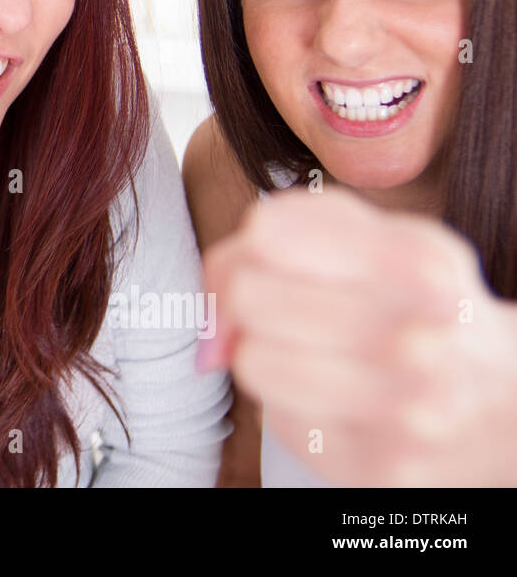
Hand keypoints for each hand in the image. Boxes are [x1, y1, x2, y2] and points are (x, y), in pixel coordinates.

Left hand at [200, 185, 516, 485]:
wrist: (503, 402)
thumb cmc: (415, 306)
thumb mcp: (378, 240)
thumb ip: (279, 235)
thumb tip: (211, 325)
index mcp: (419, 262)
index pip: (269, 232)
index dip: (251, 248)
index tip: (272, 265)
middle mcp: (417, 337)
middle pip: (249, 296)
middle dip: (256, 304)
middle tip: (301, 317)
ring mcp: (404, 411)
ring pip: (252, 362)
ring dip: (270, 358)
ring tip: (321, 358)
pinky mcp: (381, 468)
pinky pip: (278, 421)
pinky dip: (296, 409)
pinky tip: (343, 403)